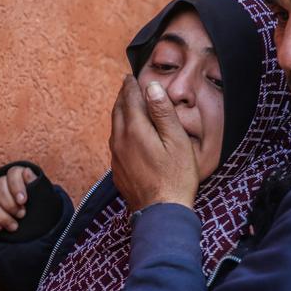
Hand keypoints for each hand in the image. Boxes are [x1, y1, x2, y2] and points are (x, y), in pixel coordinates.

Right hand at [0, 166, 36, 231]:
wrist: (34, 220)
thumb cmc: (40, 205)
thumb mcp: (42, 194)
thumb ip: (35, 183)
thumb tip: (26, 171)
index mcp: (19, 175)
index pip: (13, 173)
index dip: (16, 186)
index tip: (23, 201)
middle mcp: (3, 181)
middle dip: (10, 204)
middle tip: (22, 215)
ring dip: (1, 215)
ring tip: (14, 226)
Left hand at [109, 75, 198, 210]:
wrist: (162, 213)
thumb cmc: (176, 177)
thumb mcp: (176, 140)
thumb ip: (162, 112)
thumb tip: (151, 87)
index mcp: (135, 130)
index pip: (130, 99)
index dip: (131, 86)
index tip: (131, 77)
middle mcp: (120, 141)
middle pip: (118, 110)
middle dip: (122, 96)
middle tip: (126, 86)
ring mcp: (117, 157)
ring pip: (114, 127)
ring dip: (119, 112)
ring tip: (126, 105)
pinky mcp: (118, 170)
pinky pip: (115, 143)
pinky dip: (120, 130)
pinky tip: (127, 135)